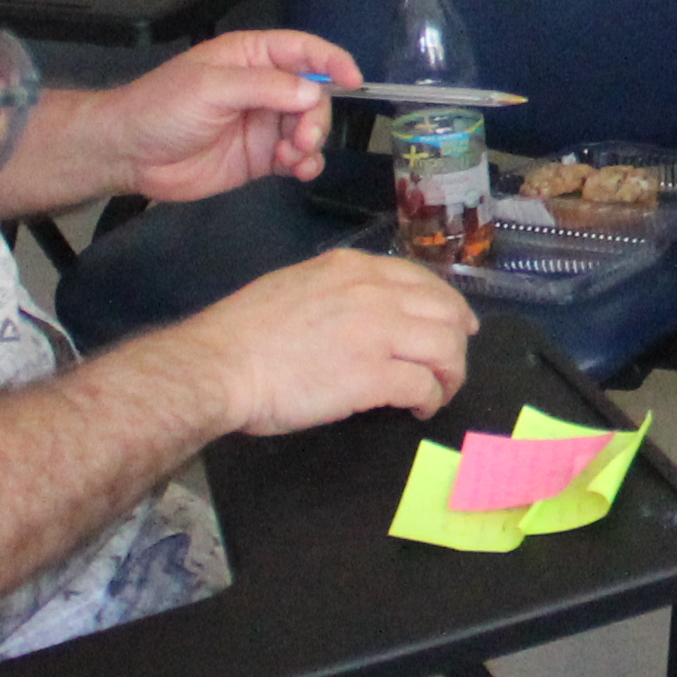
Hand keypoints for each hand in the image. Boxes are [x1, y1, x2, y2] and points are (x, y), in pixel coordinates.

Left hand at [90, 28, 350, 202]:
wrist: (130, 155)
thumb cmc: (163, 108)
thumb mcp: (212, 88)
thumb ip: (265, 87)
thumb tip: (314, 93)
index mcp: (251, 57)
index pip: (303, 51)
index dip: (331, 62)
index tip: (354, 81)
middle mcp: (264, 87)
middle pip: (313, 94)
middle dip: (316, 116)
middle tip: (302, 139)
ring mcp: (264, 123)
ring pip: (309, 127)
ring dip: (311, 142)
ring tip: (293, 158)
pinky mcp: (260, 157)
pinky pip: (297, 158)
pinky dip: (306, 164)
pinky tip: (299, 172)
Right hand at [176, 247, 475, 438]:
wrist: (219, 365)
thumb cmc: (244, 333)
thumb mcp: (296, 287)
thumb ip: (336, 291)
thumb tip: (362, 311)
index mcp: (351, 268)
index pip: (421, 280)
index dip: (448, 305)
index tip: (457, 326)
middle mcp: (373, 292)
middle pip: (445, 311)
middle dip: (457, 341)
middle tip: (451, 367)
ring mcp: (377, 331)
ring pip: (446, 346)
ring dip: (451, 373)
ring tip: (439, 392)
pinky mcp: (374, 374)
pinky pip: (425, 384)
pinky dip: (432, 398)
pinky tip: (419, 408)